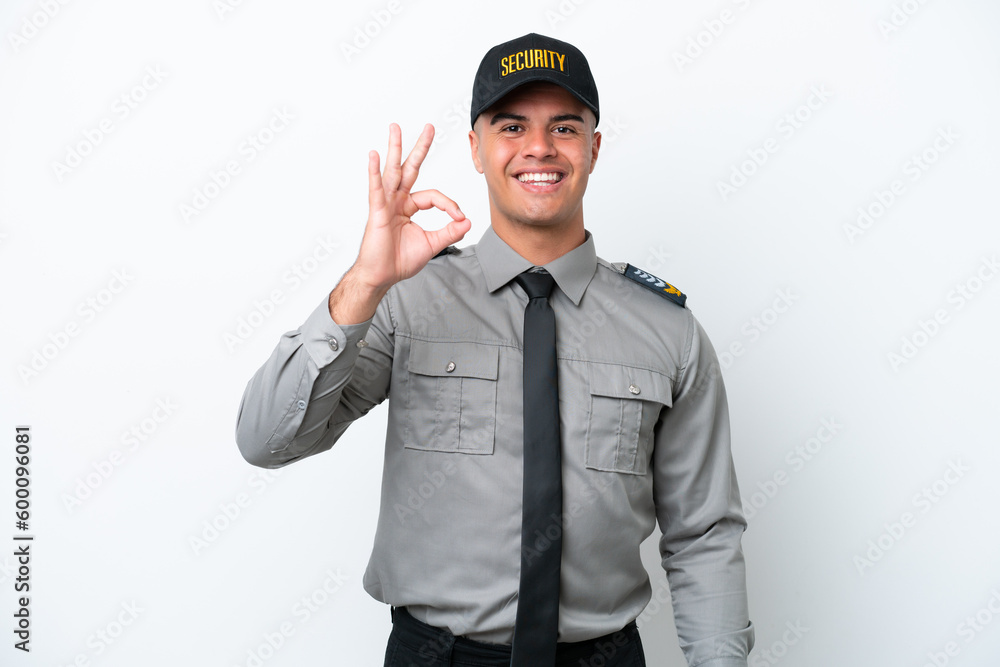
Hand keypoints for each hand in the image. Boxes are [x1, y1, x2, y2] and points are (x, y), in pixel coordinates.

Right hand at [352, 123, 471, 290]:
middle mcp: (397, 201)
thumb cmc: (399, 261)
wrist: (382, 276)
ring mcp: (386, 204)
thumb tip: (467, 221)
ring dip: (395, 149)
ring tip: (395, 128)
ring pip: (393, 171)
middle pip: (410, 169)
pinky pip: (376, 189)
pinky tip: (374, 156)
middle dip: (420, 148)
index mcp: (409, 207)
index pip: (433, 196)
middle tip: (429, 127)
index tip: (458, 218)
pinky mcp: (377, 212)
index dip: (449, 204)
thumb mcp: (432, 244)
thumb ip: (449, 232)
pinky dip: (375, 172)